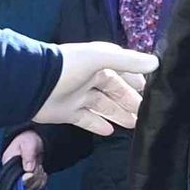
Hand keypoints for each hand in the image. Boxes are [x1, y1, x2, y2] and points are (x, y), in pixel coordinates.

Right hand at [4, 127, 51, 188]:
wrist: (34, 141)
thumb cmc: (28, 140)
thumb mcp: (28, 144)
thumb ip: (28, 155)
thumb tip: (28, 169)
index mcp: (8, 163)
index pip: (15, 178)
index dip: (26, 178)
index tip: (34, 170)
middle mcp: (12, 173)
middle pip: (25, 185)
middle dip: (35, 176)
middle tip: (38, 165)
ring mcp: (20, 178)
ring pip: (32, 187)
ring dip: (39, 178)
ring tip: (39, 167)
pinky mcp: (28, 181)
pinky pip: (37, 187)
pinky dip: (42, 181)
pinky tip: (41, 172)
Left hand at [33, 41, 155, 134]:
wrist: (34, 84)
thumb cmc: (69, 66)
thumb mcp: (100, 58)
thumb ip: (128, 61)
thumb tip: (156, 63)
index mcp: (97, 62)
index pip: (122, 71)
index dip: (136, 80)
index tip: (151, 91)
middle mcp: (89, 78)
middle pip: (114, 91)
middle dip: (130, 101)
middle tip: (146, 113)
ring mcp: (78, 96)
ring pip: (104, 106)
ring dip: (119, 114)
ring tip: (135, 125)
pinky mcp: (69, 113)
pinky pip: (87, 120)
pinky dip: (98, 125)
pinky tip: (111, 131)